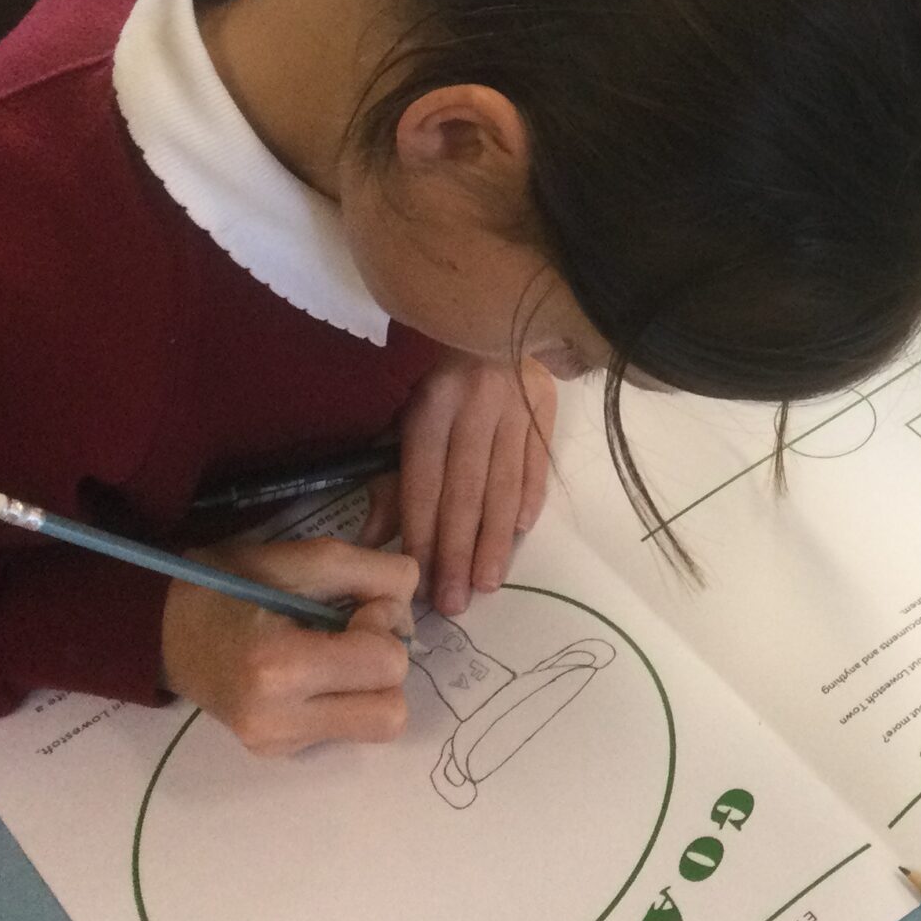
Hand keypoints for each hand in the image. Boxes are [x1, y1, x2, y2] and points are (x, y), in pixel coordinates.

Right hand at [159, 539, 419, 755]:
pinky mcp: (277, 754)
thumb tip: (414, 605)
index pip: (387, 666)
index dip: (383, 625)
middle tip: (348, 632)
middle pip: (391, 713)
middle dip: (383, 664)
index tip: (352, 606)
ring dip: (370, 686)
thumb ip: (376, 573)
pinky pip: (346, 730)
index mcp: (279, 669)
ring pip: (377, 727)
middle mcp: (278, 723)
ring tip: (333, 653)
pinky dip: (345, 698)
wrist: (163, 627)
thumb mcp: (306, 557)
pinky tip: (312, 673)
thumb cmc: (232, 583)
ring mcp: (276, 746)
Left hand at [362, 350, 555, 616]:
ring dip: (496, 540)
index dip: (422, 531)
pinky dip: (530, 499)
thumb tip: (375, 539)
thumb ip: (392, 478)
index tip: (420, 578)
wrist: (486, 318)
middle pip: (467, 491)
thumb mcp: (402, 418)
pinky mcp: (545, 405)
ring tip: (488, 583)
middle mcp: (475, 404)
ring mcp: (516, 405)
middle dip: (459, 551)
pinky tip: (521, 534)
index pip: (425, 480)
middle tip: (456, 602)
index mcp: (431, 403)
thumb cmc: (434, 377)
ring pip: (505, 485)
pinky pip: (538, 462)